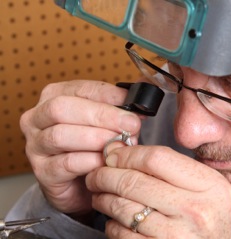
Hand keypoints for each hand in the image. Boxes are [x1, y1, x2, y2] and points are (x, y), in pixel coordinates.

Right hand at [20, 80, 140, 216]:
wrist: (80, 185)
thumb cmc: (92, 148)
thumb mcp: (106, 123)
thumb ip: (120, 110)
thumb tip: (142, 103)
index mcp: (55, 97)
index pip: (80, 89)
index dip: (109, 96)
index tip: (133, 105)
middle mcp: (38, 118)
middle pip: (62, 108)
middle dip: (101, 115)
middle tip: (130, 125)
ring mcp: (35, 145)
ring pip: (60, 135)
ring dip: (96, 138)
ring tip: (120, 144)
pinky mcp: (42, 171)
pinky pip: (65, 163)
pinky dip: (89, 161)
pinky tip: (106, 162)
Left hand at [86, 145, 230, 238]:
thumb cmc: (207, 220)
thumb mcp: (205, 190)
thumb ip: (170, 168)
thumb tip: (119, 150)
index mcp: (210, 186)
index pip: (157, 158)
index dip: (127, 154)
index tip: (113, 156)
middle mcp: (196, 210)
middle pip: (135, 182)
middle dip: (105, 176)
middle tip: (96, 176)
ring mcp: (177, 236)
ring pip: (123, 208)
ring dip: (103, 199)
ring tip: (100, 196)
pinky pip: (122, 235)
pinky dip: (112, 225)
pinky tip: (115, 221)